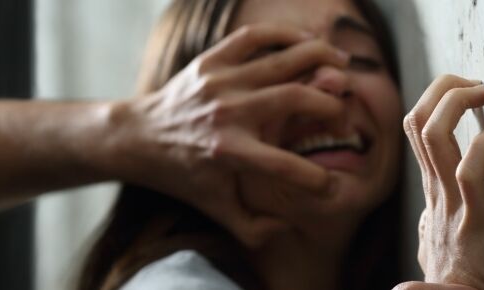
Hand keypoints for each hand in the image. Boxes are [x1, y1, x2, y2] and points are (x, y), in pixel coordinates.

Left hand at [100, 24, 349, 247]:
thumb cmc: (183, 175)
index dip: (316, 179)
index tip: (330, 183)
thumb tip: (288, 225)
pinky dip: (287, 34)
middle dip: (331, 106)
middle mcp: (227, 112)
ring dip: (322, 59)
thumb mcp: (214, 210)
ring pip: (284, 60)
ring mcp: (220, 81)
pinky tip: (307, 41)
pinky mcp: (211, 60)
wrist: (139, 137)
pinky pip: (256, 36)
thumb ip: (253, 229)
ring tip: (344, 65)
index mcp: (229, 152)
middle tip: (343, 115)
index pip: (286, 165)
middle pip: (296, 99)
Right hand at [398, 75, 483, 289]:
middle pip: (419, 119)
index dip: (435, 96)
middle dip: (444, 87)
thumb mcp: (435, 230)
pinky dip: (482, 147)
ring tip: (483, 93)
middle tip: (474, 82)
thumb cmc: (452, 268)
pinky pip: (469, 172)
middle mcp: (433, 187)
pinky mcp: (474, 218)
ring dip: (458, 103)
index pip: (415, 125)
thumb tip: (432, 203)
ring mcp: (450, 200)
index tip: (464, 90)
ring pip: (435, 135)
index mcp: (428, 185)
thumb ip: (434, 210)